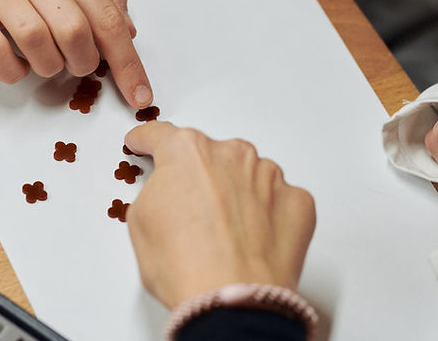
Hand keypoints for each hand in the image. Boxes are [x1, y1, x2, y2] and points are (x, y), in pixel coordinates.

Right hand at [0, 0, 152, 107]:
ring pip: (38, 45)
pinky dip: (14, 70)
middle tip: (77, 61)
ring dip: (49, 67)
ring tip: (45, 58)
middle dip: (83, 62)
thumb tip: (128, 32)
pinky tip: (18, 62)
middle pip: (76, 34)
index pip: (108, 19)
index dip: (128, 64)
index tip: (140, 96)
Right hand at [124, 121, 315, 307]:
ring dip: (236, 197)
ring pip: (247, 177)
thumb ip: (155, 190)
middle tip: (192, 217)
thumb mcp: (141, 222)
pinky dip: (267, 216)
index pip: (162, 136)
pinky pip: (278, 201)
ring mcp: (268, 177)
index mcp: (188, 152)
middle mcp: (232, 155)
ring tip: (225, 237)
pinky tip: (252, 242)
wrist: (232, 301)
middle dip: (201, 180)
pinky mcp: (296, 202)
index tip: (147, 142)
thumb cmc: (187, 267)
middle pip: (210, 157)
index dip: (149, 141)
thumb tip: (166, 193)